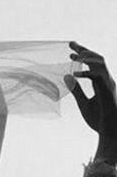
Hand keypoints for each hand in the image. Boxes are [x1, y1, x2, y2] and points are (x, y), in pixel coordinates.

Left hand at [64, 42, 116, 162]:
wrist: (110, 132)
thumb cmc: (99, 120)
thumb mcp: (83, 103)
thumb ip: (76, 90)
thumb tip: (66, 75)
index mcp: (100, 82)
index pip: (92, 63)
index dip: (82, 54)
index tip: (70, 49)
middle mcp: (106, 80)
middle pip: (97, 58)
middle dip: (84, 50)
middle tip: (71, 44)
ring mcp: (108, 84)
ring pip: (100, 63)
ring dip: (86, 57)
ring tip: (72, 56)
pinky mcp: (107, 91)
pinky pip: (98, 77)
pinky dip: (86, 73)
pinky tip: (74, 74)